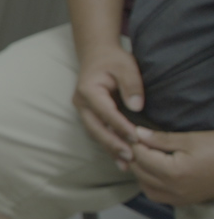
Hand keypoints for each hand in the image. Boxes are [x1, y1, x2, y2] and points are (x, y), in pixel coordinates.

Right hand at [72, 43, 145, 159]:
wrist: (96, 55)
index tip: (135, 137)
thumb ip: (132, 84)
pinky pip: (97, 132)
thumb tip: (137, 106)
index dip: (120, 125)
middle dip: (112, 144)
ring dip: (110, 149)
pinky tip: (119, 157)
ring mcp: (82, 111)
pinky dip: (108, 145)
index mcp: (88, 90)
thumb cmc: (112, 59)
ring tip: (126, 164)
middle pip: (96, 128)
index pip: (105, 112)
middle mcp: (81, 103)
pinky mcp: (88, 116)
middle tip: (130, 157)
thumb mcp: (126, 65)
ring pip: (95, 133)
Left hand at [128, 128, 213, 206]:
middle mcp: (172, 189)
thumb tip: (137, 134)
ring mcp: (178, 198)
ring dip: (140, 171)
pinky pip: (156, 195)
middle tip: (136, 143)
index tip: (131, 133)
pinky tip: (154, 171)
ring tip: (144, 156)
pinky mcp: (183, 202)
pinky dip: (149, 184)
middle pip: (139, 172)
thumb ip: (161, 139)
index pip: (140, 157)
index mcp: (173, 172)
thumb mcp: (191, 139)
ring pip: (144, 186)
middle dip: (134, 156)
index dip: (134, 143)